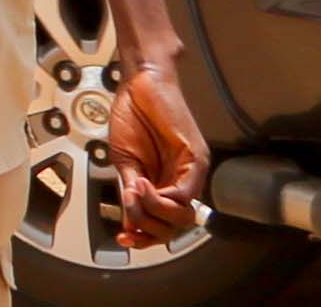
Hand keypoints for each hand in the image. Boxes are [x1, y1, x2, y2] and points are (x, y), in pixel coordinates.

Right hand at [106, 67, 209, 247]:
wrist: (140, 83)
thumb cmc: (132, 114)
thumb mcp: (123, 161)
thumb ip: (130, 191)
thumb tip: (129, 221)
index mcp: (165, 183)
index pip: (163, 224)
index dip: (144, 236)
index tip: (125, 238)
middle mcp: (182, 181)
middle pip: (175, 226)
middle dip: (149, 229)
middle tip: (130, 219)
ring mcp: (192, 172)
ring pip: (182, 215)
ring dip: (155, 212)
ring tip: (135, 194)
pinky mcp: (196, 159)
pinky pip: (184, 193)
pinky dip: (161, 196)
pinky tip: (142, 185)